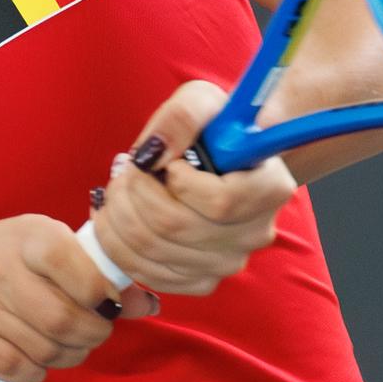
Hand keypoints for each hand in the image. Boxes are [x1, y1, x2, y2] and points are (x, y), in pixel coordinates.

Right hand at [0, 215, 157, 381]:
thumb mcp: (41, 253)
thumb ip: (93, 273)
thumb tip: (148, 304)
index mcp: (29, 233)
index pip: (83, 272)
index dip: (103, 301)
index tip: (105, 309)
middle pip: (66, 321)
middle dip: (90, 338)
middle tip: (90, 338)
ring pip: (42, 348)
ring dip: (64, 359)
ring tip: (63, 351)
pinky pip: (10, 366)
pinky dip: (33, 375)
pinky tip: (34, 368)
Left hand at [91, 80, 298, 295]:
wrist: (222, 158)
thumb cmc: (216, 128)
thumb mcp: (204, 101)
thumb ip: (183, 116)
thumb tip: (153, 153)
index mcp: (270, 189)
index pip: (220, 203)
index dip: (178, 181)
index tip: (168, 160)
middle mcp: (254, 234)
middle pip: (176, 229)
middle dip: (133, 194)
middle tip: (124, 168)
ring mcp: (228, 262)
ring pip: (154, 252)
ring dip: (119, 217)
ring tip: (117, 188)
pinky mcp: (201, 280)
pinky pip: (149, 274)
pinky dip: (118, 246)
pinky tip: (113, 218)